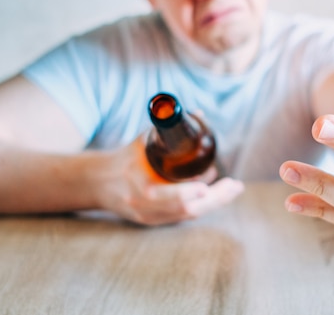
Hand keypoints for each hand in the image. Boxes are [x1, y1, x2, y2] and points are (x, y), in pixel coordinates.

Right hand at [93, 134, 243, 225]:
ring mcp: (149, 217)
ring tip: (232, 188)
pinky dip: (202, 206)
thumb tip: (199, 112)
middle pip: (185, 209)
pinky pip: (183, 217)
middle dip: (214, 198)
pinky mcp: (154, 222)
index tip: (205, 184)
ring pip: (187, 215)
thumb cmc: (124, 158)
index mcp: (138, 186)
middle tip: (235, 186)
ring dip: (213, 202)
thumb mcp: (143, 141)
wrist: (98, 183)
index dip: (185, 192)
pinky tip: (217, 195)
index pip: (164, 195)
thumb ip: (168, 127)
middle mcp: (144, 206)